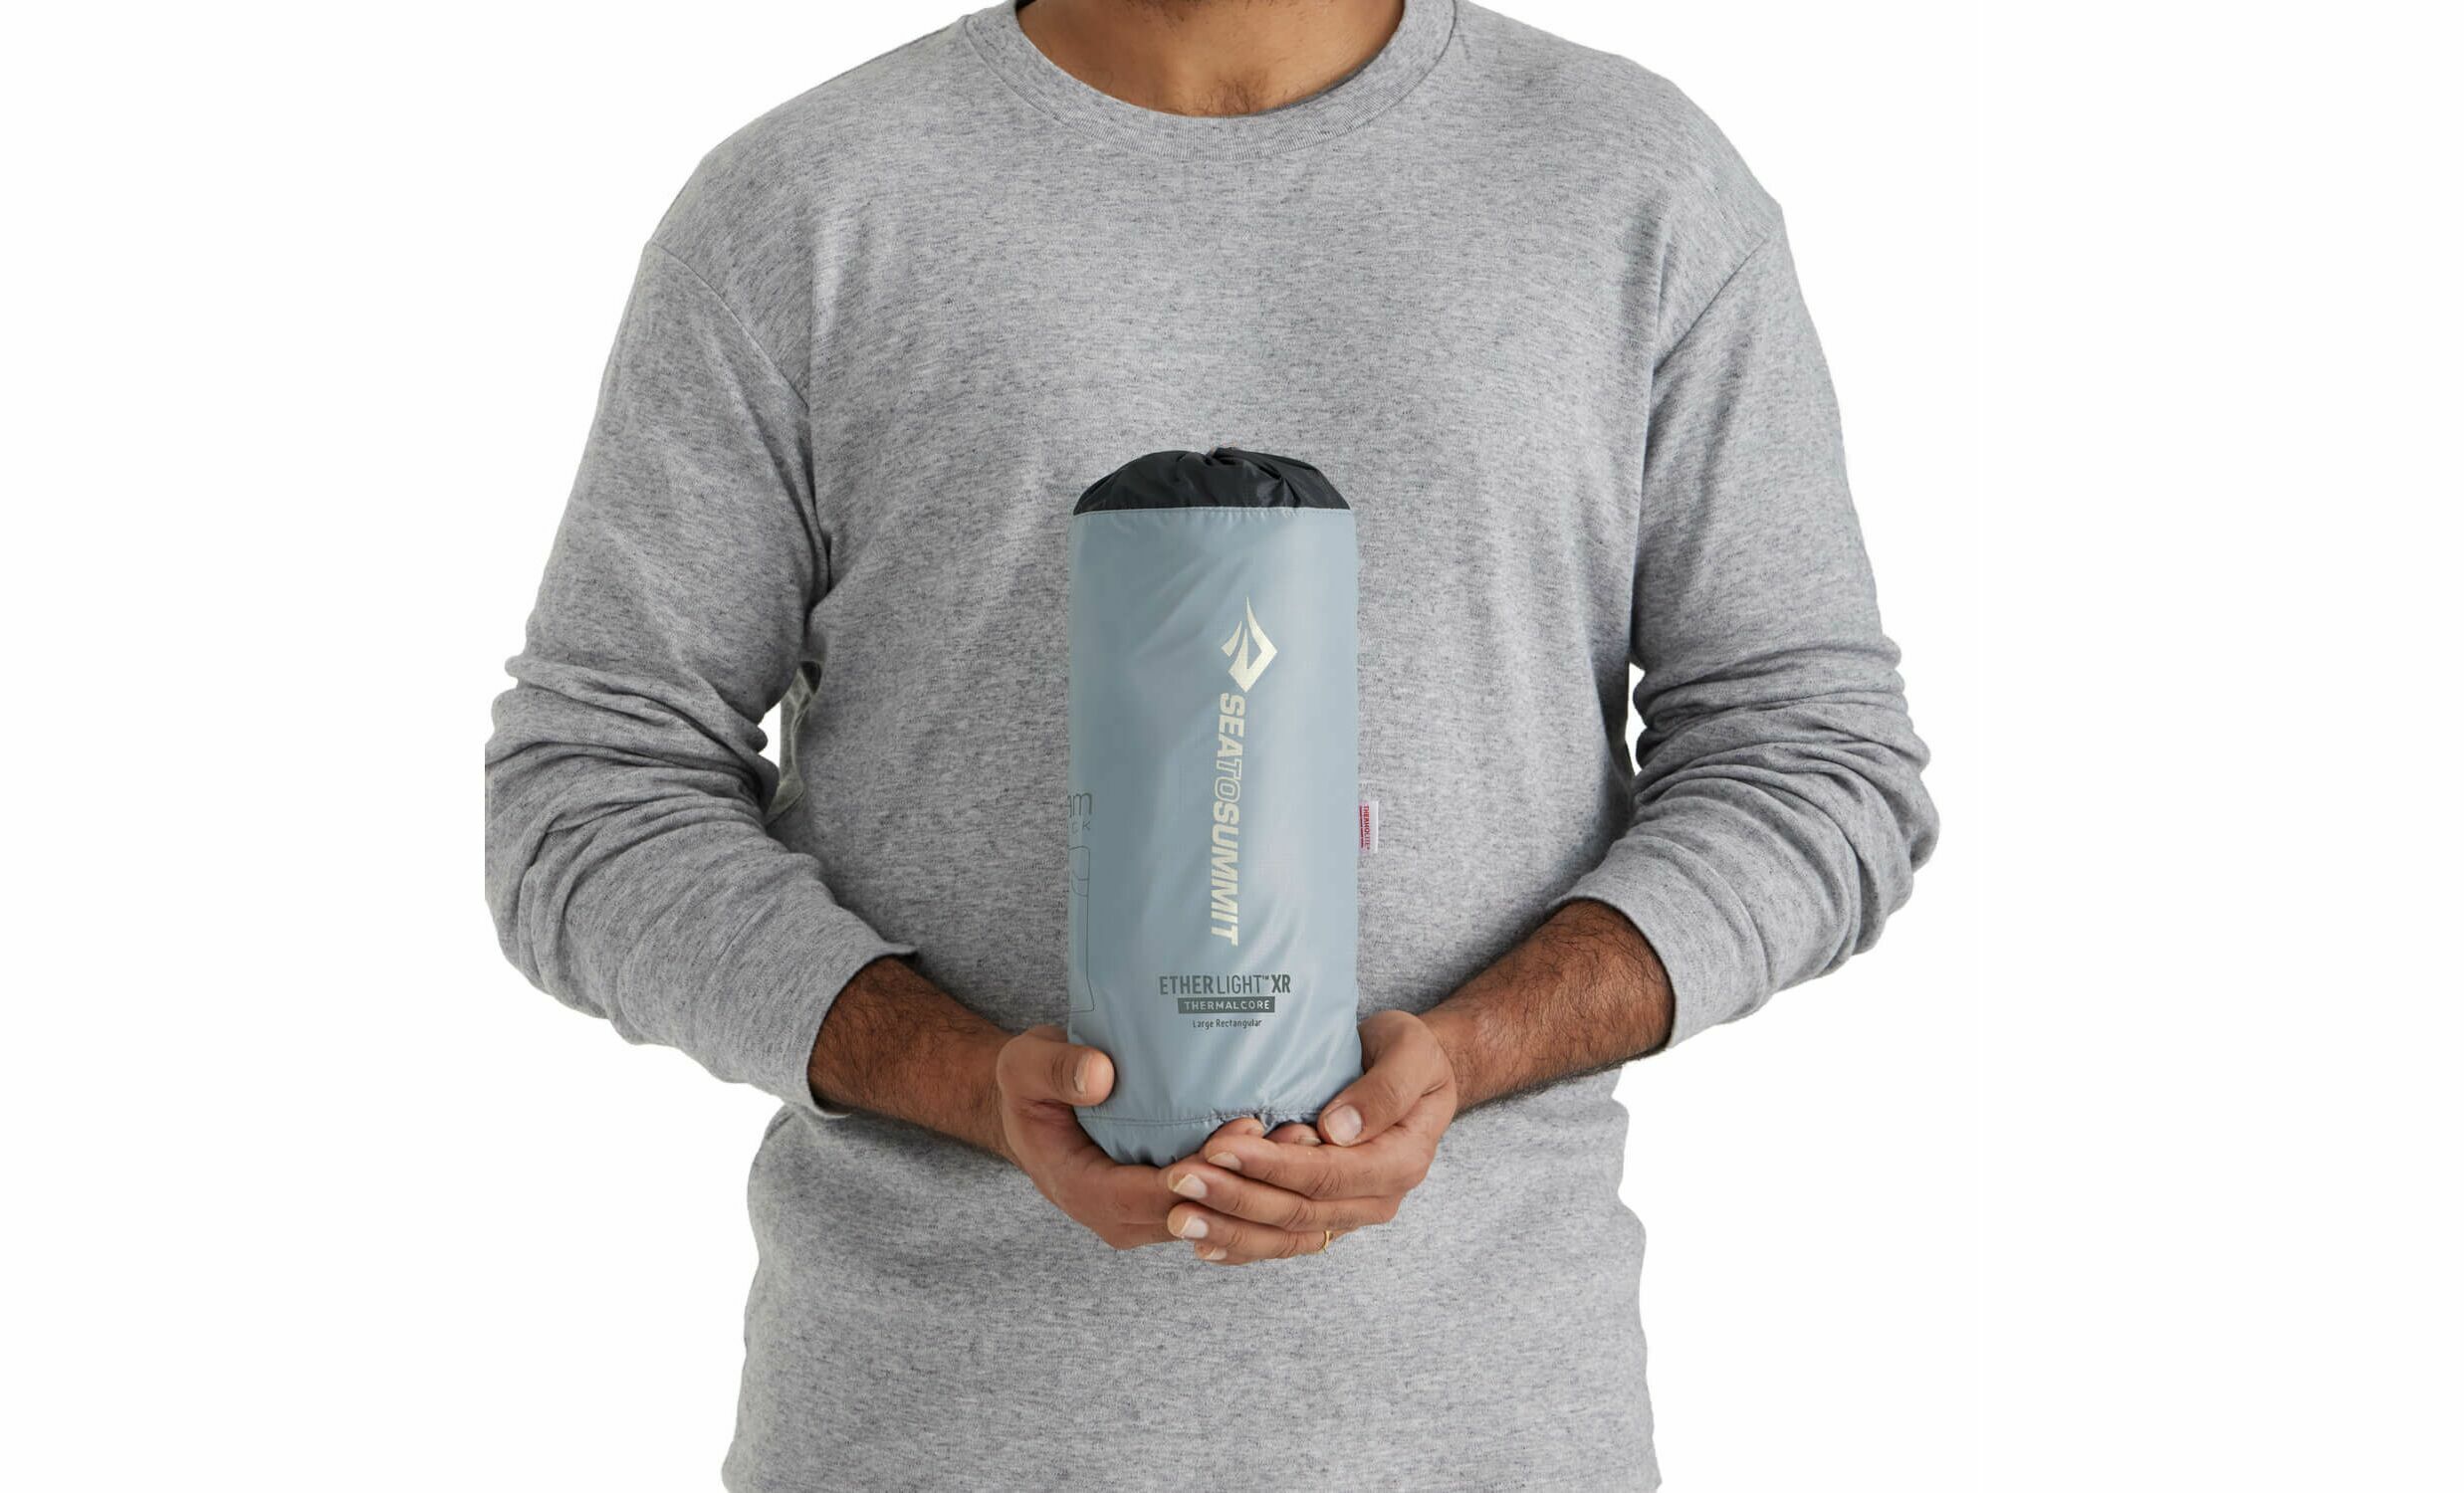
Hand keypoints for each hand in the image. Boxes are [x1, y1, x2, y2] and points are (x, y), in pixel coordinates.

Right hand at [993, 1025, 1327, 1256]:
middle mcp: (1124, 1218)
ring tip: (1314, 1139)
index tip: (1245, 1126)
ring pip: (1219, 1215)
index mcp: (1087, 1192)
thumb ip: (1057, 1071)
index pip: (1158, 1194)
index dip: (1206, 1168)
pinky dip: (1258, 1183)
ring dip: (1266, 1185)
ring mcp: (1151, 1218)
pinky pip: (1222, 1204)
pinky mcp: (1174, 1203)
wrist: (1032, 1112)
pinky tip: (1297, 1150)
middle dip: (1255, 1181)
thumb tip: (1100, 1076)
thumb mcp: (1025, 1067)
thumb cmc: (1029, 1087)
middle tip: (1304, 1134)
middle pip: (1202, 1212)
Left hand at [1154, 1010, 1458, 1264]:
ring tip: (1179, 1219)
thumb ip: (1384, 1091)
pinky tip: (1202, 1244)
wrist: (1417, 1076)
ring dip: (1229, 1231)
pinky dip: (1241, 1246)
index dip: (1271, 1167)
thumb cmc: (1410, 1054)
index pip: (1326, 1174)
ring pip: (1286, 1236)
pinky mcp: (1327, 1216)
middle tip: (1179, 1181)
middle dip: (1235, 1200)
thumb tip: (1338, 1130)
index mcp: (1399, 1162)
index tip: (1219, 1150)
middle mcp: (1376, 1199)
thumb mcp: (1411, 1053)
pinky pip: (1283, 1241)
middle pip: (1298, 1211)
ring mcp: (1350, 1213)